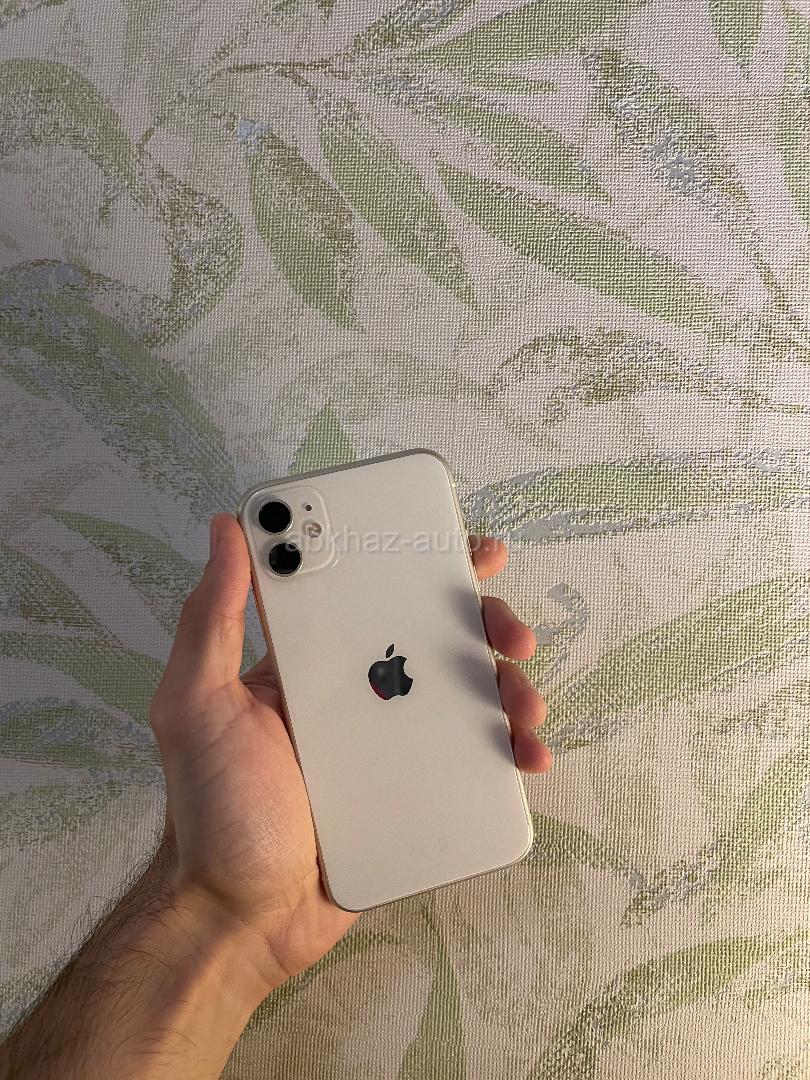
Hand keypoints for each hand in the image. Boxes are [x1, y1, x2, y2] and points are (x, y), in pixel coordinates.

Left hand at [149, 514, 550, 997]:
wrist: (242, 920)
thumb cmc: (214, 809)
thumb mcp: (197, 704)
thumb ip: (212, 619)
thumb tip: (225, 527)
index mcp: (312, 663)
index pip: (370, 594)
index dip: (421, 565)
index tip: (466, 550)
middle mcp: (356, 694)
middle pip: (436, 639)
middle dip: (486, 625)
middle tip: (513, 634)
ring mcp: (391, 745)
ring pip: (466, 697)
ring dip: (509, 687)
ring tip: (526, 704)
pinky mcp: (415, 794)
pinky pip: (473, 761)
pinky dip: (508, 750)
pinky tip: (527, 754)